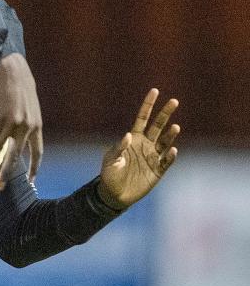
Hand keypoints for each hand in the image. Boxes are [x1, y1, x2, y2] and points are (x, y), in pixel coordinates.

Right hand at [0, 52, 42, 190]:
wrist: (9, 67)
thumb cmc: (19, 83)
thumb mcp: (29, 105)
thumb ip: (25, 121)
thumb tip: (16, 134)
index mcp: (37, 125)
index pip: (37, 151)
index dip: (34, 167)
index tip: (32, 180)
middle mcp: (27, 126)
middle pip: (15, 156)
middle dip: (6, 172)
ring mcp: (13, 122)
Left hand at [98, 88, 179, 208]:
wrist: (114, 194)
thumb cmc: (110, 174)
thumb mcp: (111, 160)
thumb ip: (119, 147)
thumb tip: (128, 135)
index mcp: (133, 138)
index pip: (143, 118)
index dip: (148, 105)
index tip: (155, 91)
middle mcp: (146, 145)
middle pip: (158, 126)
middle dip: (165, 114)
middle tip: (174, 101)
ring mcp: (153, 157)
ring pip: (165, 143)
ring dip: (170, 135)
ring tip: (175, 127)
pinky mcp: (158, 171)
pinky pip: (166, 162)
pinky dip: (171, 157)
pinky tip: (173, 150)